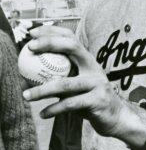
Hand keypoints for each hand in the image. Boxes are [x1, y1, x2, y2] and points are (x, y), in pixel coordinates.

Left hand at [23, 26, 145, 145]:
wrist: (115, 117)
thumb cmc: (89, 99)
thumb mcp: (76, 85)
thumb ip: (59, 77)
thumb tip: (28, 72)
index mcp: (87, 60)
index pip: (71, 38)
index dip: (52, 32)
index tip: (32, 33)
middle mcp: (93, 67)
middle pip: (72, 47)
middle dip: (50, 43)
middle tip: (30, 48)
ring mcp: (97, 83)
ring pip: (65, 83)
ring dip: (42, 90)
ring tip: (26, 95)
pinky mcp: (97, 100)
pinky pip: (70, 104)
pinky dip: (54, 109)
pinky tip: (42, 114)